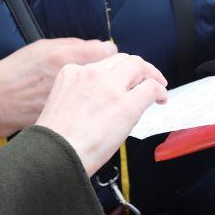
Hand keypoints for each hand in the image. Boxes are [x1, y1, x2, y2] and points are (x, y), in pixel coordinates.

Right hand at [0, 38, 117, 148]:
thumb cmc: (14, 72)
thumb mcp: (40, 47)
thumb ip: (73, 45)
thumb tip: (98, 46)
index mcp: (64, 57)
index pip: (108, 52)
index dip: (107, 54)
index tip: (104, 57)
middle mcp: (71, 79)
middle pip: (109, 73)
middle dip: (108, 73)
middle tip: (100, 74)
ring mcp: (71, 100)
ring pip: (101, 93)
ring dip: (99, 91)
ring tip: (86, 90)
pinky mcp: (69, 117)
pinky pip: (89, 109)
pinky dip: (88, 106)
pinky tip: (77, 105)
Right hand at [34, 53, 167, 175]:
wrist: (53, 155)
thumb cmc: (54, 140)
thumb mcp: (61, 103)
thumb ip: (81, 94)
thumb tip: (104, 102)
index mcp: (71, 73)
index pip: (102, 64)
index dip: (118, 71)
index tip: (123, 80)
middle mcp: (91, 74)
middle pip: (123, 60)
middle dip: (137, 68)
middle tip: (145, 79)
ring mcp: (110, 87)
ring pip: (138, 67)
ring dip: (151, 74)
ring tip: (158, 85)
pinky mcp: (126, 105)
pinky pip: (150, 88)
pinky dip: (159, 90)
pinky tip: (160, 98)